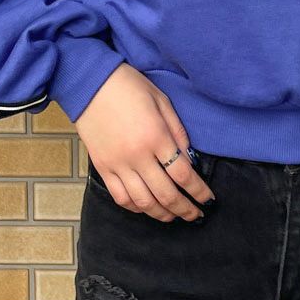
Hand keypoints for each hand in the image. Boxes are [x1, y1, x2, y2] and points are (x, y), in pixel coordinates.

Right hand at [74, 63, 214, 221]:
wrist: (90, 83)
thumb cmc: (129, 86)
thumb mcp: (162, 101)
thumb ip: (178, 131)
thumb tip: (189, 158)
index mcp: (156, 136)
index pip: (183, 175)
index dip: (199, 192)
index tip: (209, 200)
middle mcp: (137, 155)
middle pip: (166, 194)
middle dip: (185, 209)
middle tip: (197, 215)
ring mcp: (117, 164)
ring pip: (143, 202)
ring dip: (162, 214)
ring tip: (175, 216)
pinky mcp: (102, 167)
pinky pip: (120, 197)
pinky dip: (135, 207)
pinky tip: (147, 208)